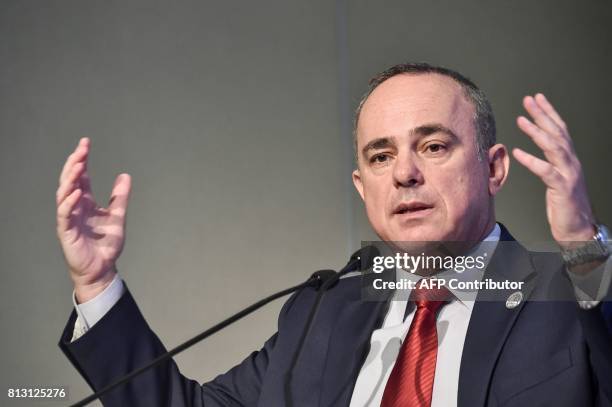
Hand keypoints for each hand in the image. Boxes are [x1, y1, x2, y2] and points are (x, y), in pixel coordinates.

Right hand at [56, 137, 131, 301]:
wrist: (102, 268)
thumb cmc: (105, 244)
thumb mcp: (118, 216)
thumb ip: (120, 197)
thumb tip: (125, 175)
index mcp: (85, 201)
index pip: (81, 176)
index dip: (81, 159)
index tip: (85, 143)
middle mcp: (74, 206)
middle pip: (70, 180)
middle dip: (74, 163)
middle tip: (81, 148)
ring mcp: (69, 218)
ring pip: (64, 193)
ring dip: (70, 179)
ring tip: (78, 164)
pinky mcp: (67, 231)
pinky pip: (65, 214)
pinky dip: (69, 203)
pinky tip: (76, 192)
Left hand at [512, 93, 594, 248]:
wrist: (578, 229)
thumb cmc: (565, 205)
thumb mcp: (557, 180)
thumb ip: (550, 164)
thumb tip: (538, 153)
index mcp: (570, 160)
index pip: (560, 130)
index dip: (549, 113)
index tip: (537, 99)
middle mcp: (572, 163)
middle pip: (558, 133)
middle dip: (543, 114)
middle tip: (528, 100)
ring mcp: (569, 175)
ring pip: (554, 148)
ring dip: (537, 132)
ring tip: (521, 120)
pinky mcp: (563, 188)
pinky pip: (546, 171)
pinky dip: (532, 160)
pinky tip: (518, 152)